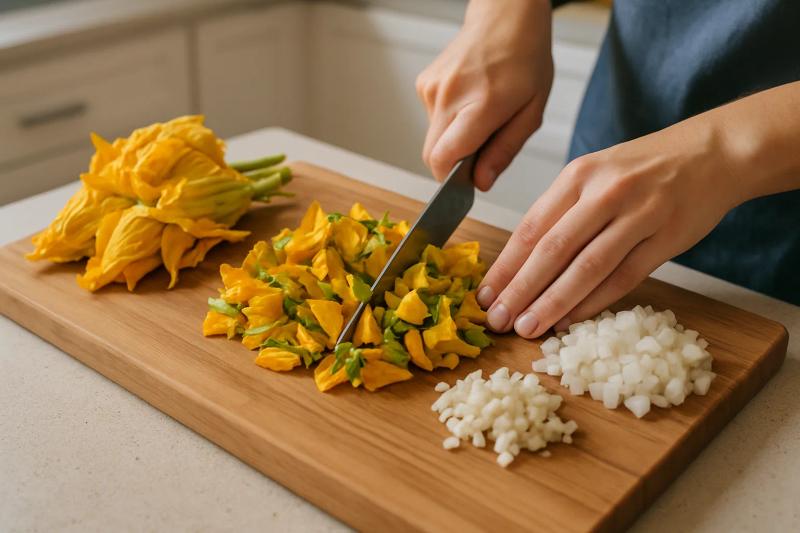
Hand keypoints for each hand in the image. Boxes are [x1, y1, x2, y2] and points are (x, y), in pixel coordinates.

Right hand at [415, 0, 552, 189]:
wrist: (505, 17)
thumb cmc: (525, 59)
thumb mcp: (531, 111)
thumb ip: (504, 150)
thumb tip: (480, 182)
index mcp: (480, 104)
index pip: (443, 158)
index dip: (450, 181)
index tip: (465, 184)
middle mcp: (449, 96)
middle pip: (432, 154)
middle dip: (453, 164)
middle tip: (481, 151)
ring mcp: (432, 88)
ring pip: (433, 138)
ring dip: (454, 140)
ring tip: (481, 117)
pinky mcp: (424, 85)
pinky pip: (432, 120)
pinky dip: (449, 122)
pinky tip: (469, 103)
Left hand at [476, 115, 744, 337]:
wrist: (710, 153)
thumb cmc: (642, 170)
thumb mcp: (594, 175)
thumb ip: (561, 213)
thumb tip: (521, 266)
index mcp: (578, 175)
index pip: (531, 226)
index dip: (506, 266)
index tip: (485, 295)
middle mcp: (605, 192)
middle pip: (553, 249)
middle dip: (520, 290)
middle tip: (498, 320)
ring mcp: (639, 214)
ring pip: (587, 267)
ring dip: (553, 302)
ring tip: (528, 328)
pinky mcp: (667, 237)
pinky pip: (624, 277)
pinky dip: (594, 302)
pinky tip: (570, 320)